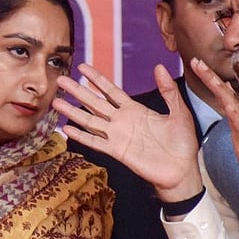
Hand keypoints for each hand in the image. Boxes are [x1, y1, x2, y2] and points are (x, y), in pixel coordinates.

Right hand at [53, 63, 203, 201]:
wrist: (182, 170)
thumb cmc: (182, 143)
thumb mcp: (179, 112)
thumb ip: (168, 91)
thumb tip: (160, 67)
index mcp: (135, 110)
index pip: (110, 90)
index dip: (96, 79)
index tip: (82, 67)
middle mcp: (122, 121)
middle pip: (95, 102)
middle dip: (77, 91)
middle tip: (60, 79)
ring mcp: (118, 136)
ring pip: (90, 120)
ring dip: (73, 112)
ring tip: (56, 102)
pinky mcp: (118, 152)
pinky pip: (96, 142)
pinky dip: (81, 136)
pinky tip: (67, 130)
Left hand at [192, 58, 238, 207]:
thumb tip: (231, 105)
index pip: (225, 95)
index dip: (211, 80)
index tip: (198, 64)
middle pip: (226, 94)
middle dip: (211, 77)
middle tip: (196, 61)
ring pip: (231, 105)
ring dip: (218, 89)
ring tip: (206, 75)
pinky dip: (234, 115)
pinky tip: (228, 105)